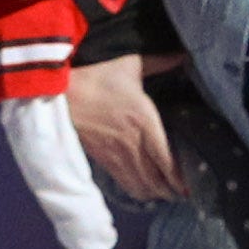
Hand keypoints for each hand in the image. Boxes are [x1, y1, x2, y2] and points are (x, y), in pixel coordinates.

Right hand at [66, 53, 182, 201]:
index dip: (179, 178)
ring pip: (139, 185)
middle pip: (155, 179)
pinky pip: (123, 182)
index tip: (189, 187)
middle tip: (182, 193)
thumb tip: (183, 55)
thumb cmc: (95, 76)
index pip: (166, 160)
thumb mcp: (131, 64)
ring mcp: (115, 155)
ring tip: (165, 194)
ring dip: (154, 193)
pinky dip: (135, 189)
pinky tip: (143, 189)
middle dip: (170, 190)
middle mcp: (132, 144)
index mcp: (144, 122)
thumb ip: (160, 62)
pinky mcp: (101, 158)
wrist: (59, 92)